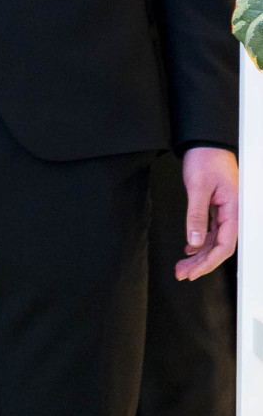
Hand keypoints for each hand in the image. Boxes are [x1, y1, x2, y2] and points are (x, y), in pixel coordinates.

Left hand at [176, 147, 238, 280]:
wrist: (205, 143)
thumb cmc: (205, 159)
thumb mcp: (197, 187)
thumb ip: (196, 216)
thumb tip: (194, 242)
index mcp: (234, 208)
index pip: (225, 245)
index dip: (209, 262)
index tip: (193, 272)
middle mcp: (232, 212)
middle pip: (219, 247)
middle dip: (201, 263)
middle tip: (182, 273)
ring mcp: (225, 211)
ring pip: (214, 241)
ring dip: (198, 255)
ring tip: (181, 265)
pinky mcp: (217, 208)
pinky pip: (211, 231)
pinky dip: (199, 242)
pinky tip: (189, 249)